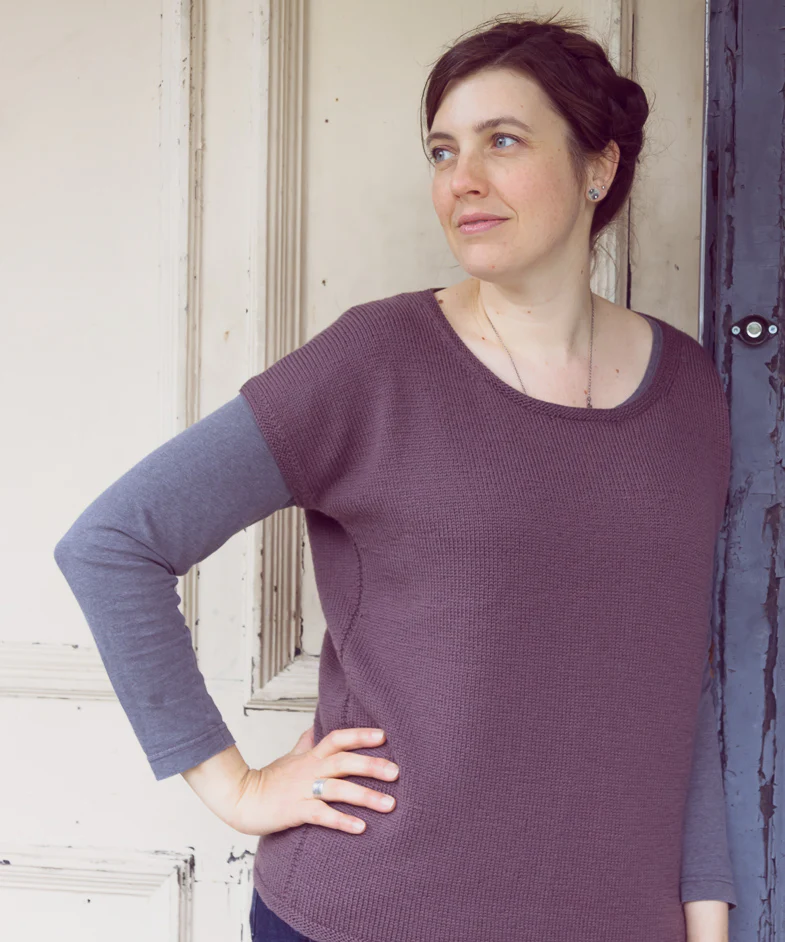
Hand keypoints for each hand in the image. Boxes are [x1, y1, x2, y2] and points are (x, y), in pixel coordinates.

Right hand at [228, 725, 399, 836]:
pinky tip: (361, 827)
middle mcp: (309, 769)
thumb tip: (315, 729)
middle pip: (344, 761)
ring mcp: (302, 789)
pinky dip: (341, 820)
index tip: (384, 736)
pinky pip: (321, 815)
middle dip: (372, 765)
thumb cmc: (268, 779)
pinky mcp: (295, 811)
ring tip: (390, 804)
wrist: (239, 798)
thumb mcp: (289, 757)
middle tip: (398, 773)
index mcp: (310, 756)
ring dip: (366, 796)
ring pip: (338, 788)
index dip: (360, 735)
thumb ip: (306, 744)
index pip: (338, 738)